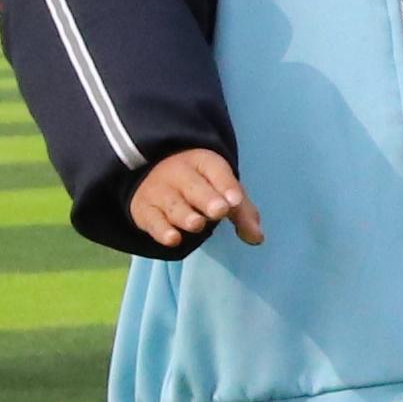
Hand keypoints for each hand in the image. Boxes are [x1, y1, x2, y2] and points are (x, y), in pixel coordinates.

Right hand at [129, 148, 261, 251]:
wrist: (151, 175)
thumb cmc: (200, 186)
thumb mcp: (223, 191)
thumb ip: (243, 213)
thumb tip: (257, 238)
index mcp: (203, 162)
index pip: (216, 171)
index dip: (226, 186)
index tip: (235, 201)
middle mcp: (178, 174)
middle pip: (194, 187)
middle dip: (207, 199)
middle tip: (219, 210)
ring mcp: (159, 192)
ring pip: (173, 204)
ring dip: (185, 215)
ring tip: (197, 224)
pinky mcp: (145, 211)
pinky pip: (153, 221)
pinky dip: (162, 230)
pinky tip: (173, 239)